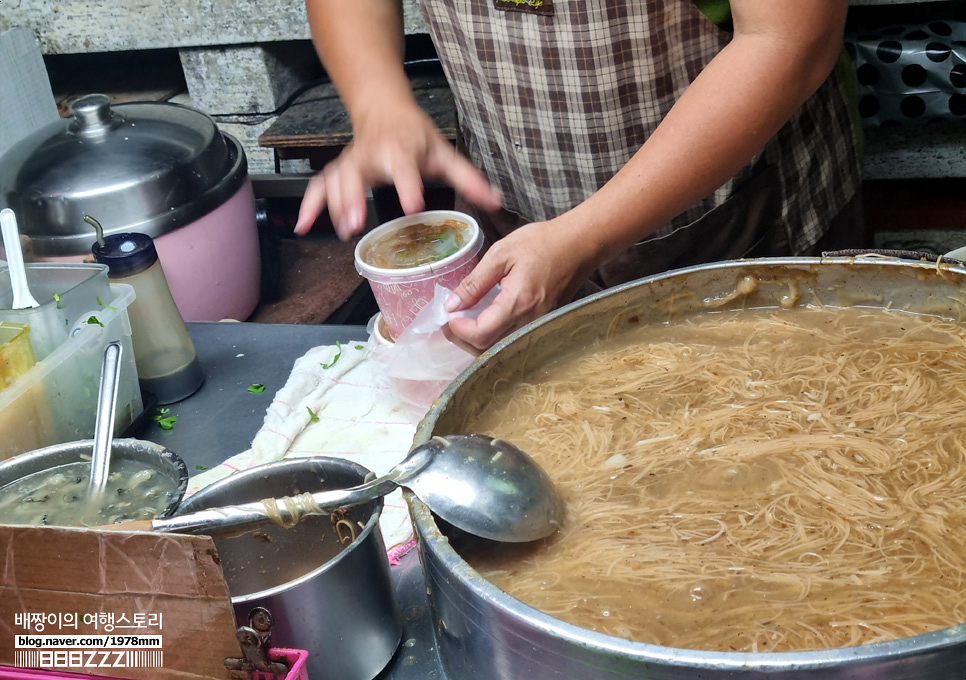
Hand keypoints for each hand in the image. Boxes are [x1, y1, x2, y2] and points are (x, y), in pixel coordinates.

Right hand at [295, 102, 501, 240]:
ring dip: (335, 204)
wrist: (384, 109)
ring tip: (342, 230)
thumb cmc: (415, 135)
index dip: (408, 186)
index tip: (413, 205)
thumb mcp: (445, 152)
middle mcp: (373, 155)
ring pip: (336, 180)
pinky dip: (310, 205)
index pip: (405, 167)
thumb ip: (468, 178)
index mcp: (402, 150)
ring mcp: (352, 162)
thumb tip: (496, 200)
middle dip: (355, 196)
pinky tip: (305, 227)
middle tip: (358, 221)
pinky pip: (319, 186)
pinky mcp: (339, 169)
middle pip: (359, 173)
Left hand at [445, 219, 596, 349]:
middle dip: (464, 339)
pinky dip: (494, 337)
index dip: (458, 330)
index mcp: (517, 304)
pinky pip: (513, 341)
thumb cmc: (542, 243)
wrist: (579, 245)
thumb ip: (474, 283)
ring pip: (500, 348)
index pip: (481, 335)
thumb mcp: (500, 254)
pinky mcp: (543, 325)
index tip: (448, 314)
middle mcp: (530, 322)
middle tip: (451, 320)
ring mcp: (539, 327)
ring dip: (478, 341)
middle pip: (488, 348)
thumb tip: (452, 305)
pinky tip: (485, 321)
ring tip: (464, 321)